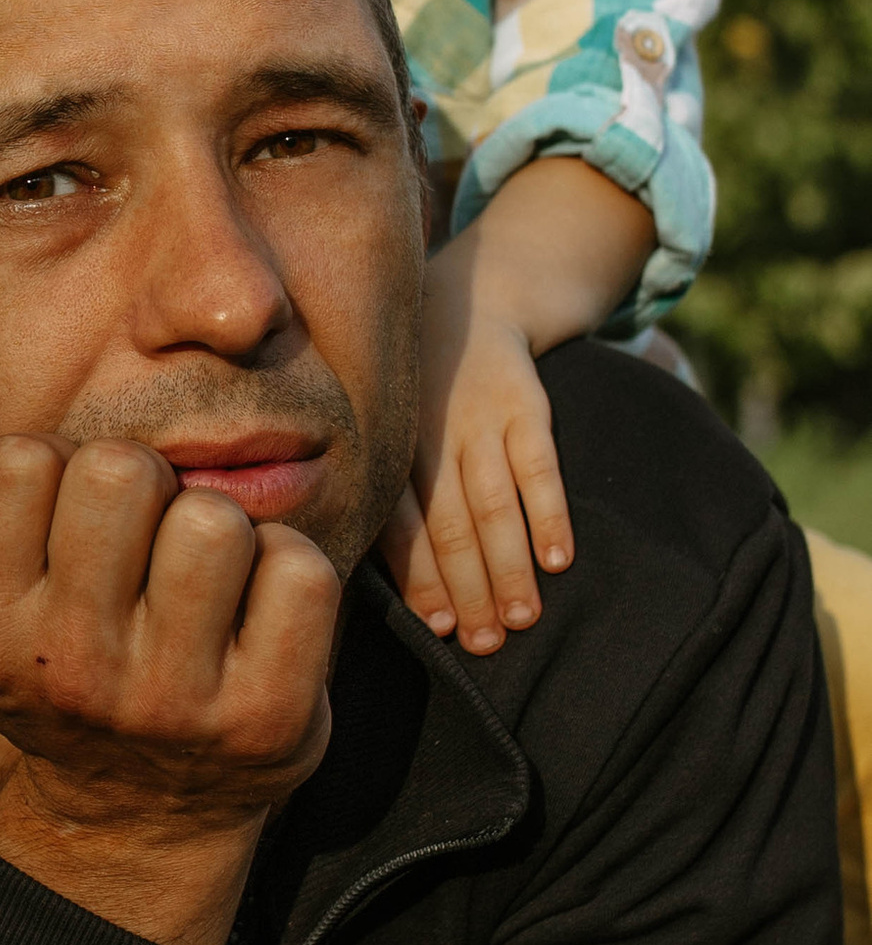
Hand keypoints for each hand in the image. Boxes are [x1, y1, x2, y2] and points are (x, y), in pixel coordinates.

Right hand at [0, 435, 337, 944]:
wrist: (135, 821)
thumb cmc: (39, 683)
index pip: (19, 461)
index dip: (53, 469)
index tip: (64, 522)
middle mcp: (71, 670)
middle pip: (123, 472)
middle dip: (141, 485)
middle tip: (142, 540)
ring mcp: (173, 701)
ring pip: (214, 520)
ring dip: (217, 530)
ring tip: (198, 580)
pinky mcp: (267, 718)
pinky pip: (299, 572)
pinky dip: (289, 572)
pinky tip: (256, 612)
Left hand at [382, 161, 651, 650]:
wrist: (467, 300)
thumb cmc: (418, 399)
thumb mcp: (387, 430)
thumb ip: (389, 497)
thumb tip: (390, 590)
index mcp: (390, 452)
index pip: (404, 526)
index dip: (420, 579)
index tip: (437, 628)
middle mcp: (430, 438)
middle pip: (449, 524)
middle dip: (466, 588)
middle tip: (482, 644)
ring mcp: (479, 421)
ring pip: (493, 502)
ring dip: (508, 565)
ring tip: (520, 619)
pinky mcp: (527, 405)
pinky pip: (540, 464)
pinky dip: (550, 512)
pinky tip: (558, 560)